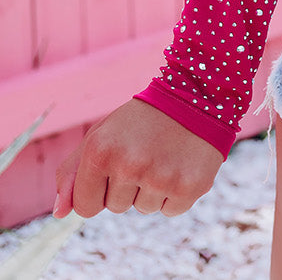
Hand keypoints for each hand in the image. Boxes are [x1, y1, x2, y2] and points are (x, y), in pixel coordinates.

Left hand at [53, 99, 224, 218]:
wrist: (196, 93)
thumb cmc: (142, 119)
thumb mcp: (102, 134)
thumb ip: (72, 172)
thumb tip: (60, 213)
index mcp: (100, 151)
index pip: (86, 207)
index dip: (100, 189)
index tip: (116, 165)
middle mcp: (129, 165)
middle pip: (116, 207)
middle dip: (128, 185)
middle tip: (146, 152)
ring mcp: (160, 177)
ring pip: (144, 209)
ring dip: (152, 188)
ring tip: (164, 154)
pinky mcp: (188, 187)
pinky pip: (170, 210)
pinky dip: (175, 192)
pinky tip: (181, 163)